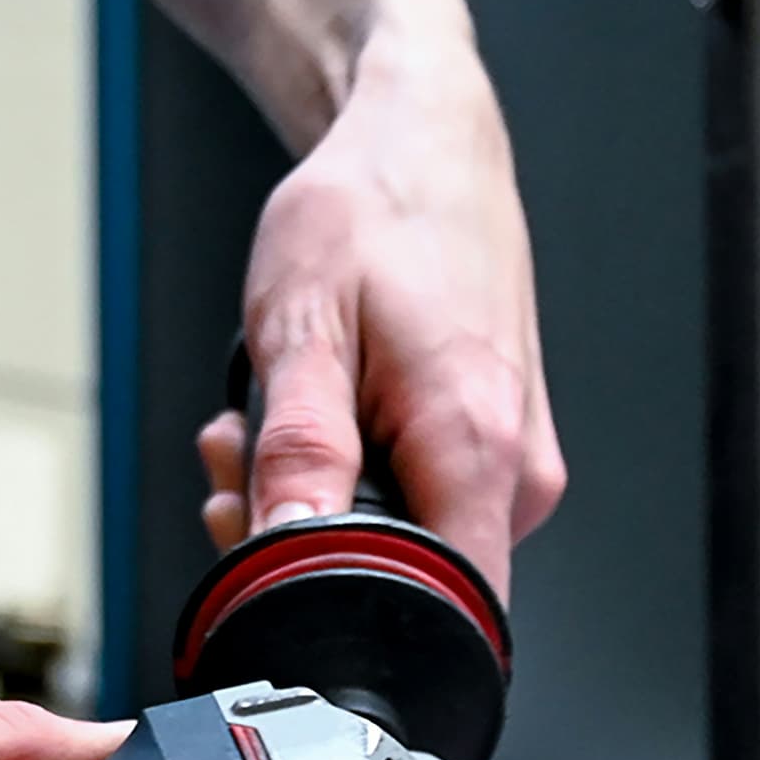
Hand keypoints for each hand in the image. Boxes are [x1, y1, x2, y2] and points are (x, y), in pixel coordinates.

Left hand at [197, 31, 566, 592]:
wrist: (426, 146)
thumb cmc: (372, 213)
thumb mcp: (302, 326)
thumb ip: (298, 450)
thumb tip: (287, 550)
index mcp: (476, 446)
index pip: (437, 613)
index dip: (336, 604)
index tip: (267, 547)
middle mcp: (517, 471)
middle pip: (405, 580)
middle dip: (300, 535)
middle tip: (241, 455)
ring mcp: (517, 465)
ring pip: (402, 541)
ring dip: (314, 498)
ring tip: (269, 414)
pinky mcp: (500, 453)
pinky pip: (418, 502)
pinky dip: (349, 473)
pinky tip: (318, 412)